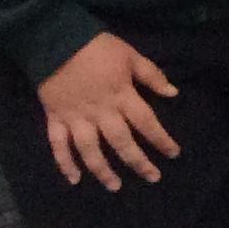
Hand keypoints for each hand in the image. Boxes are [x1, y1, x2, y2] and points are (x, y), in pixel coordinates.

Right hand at [36, 33, 179, 189]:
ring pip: (90, 150)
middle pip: (121, 142)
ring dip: (103, 171)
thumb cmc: (97, 47)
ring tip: (115, 186)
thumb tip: (173, 93)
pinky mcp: (54, 119)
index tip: (173, 154)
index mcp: (121, 96)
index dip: (161, 139)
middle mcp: (100, 112)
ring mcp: (75, 118)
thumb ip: (152, 76)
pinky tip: (74, 180)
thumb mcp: (131, 55)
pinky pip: (58, 146)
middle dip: (138, 162)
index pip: (146, 123)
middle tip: (153, 178)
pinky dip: (64, 163)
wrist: (55, 41)